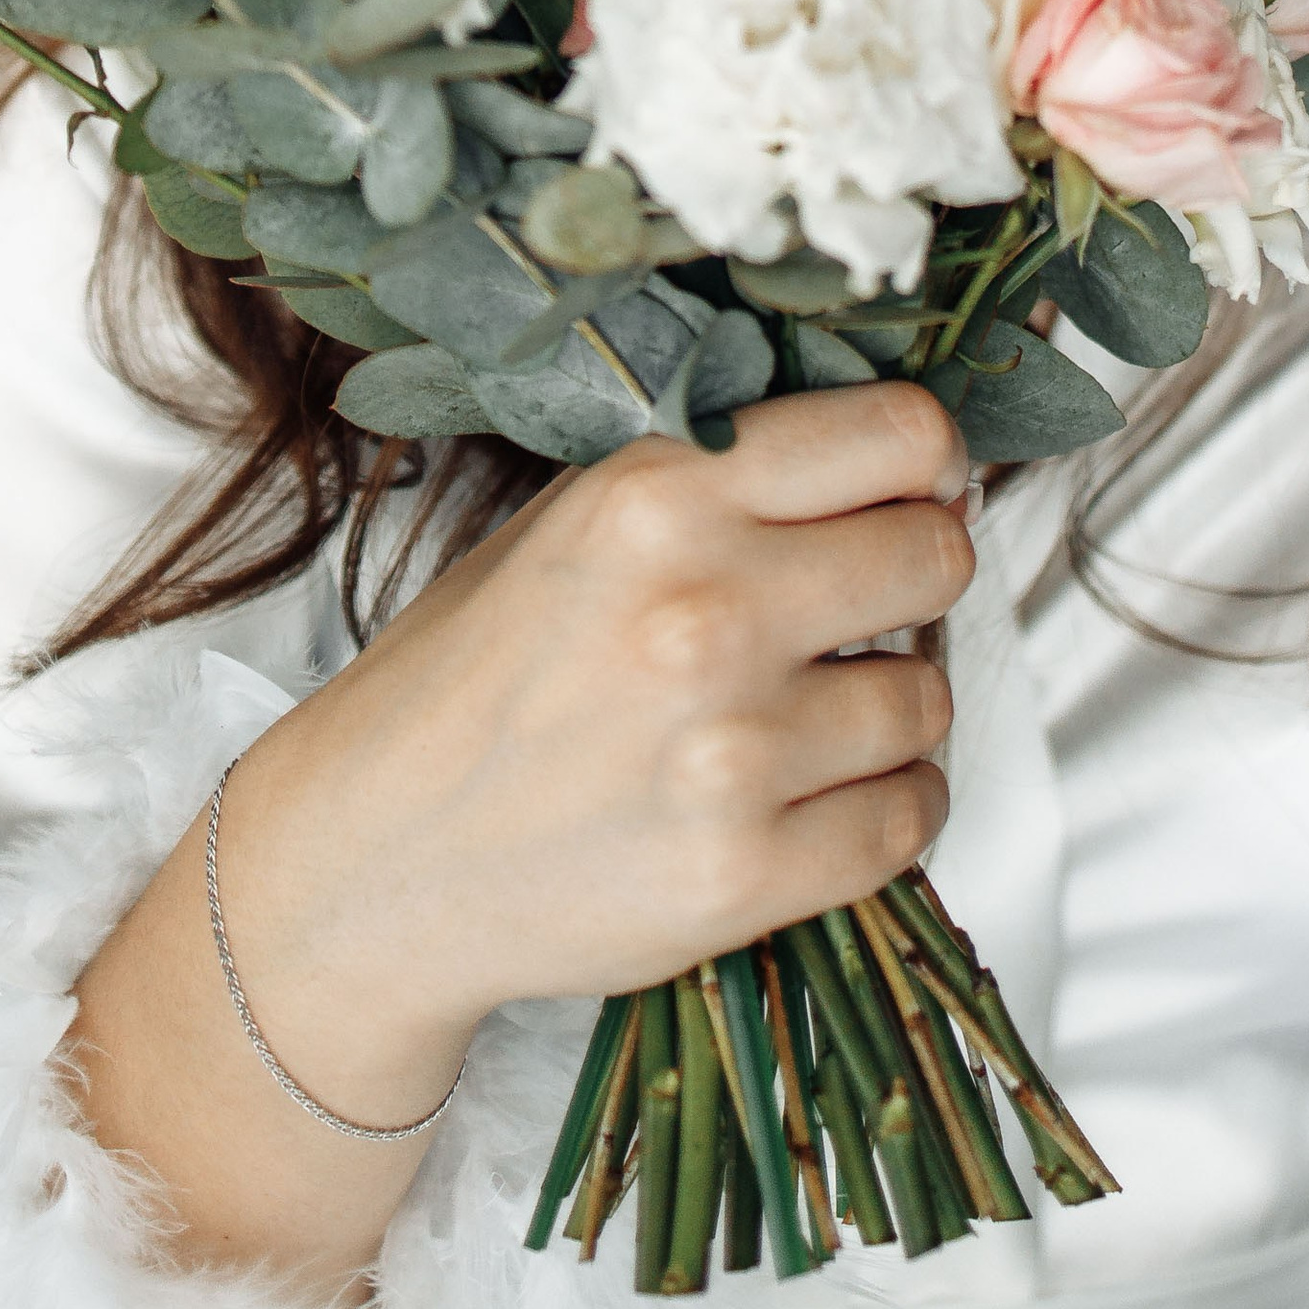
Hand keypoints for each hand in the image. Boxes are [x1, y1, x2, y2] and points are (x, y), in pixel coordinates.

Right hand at [69, 385, 972, 1279]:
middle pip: (936, 557)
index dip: (926, 461)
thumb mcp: (572, 521)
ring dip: (891, 706)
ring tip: (811, 713)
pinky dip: (885, 806)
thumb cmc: (473, 678)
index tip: (918, 488)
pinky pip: (908, 819)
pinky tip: (817, 793)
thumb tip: (891, 460)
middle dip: (916, 575)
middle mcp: (702, 613)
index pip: (897, 432)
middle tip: (865, 604)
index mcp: (657, 498)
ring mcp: (729, 753)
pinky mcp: (744, 876)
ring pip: (929, 698)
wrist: (372, 862)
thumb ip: (720, 479)